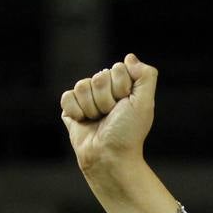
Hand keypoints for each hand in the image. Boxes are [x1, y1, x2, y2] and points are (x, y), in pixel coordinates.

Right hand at [59, 54, 156, 181]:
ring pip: (82, 86)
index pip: (117, 69)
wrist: (109, 155)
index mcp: (124, 87)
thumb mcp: (144, 103)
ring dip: (92, 107)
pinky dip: (76, 111)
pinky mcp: (71, 108)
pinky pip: (67, 96)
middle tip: (112, 116)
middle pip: (99, 77)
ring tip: (99, 120)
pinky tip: (85, 122)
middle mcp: (106, 91)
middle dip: (107, 99)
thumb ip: (145, 76)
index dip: (122, 88)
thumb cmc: (129, 132)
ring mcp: (87, 99)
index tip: (126, 105)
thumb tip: (130, 57)